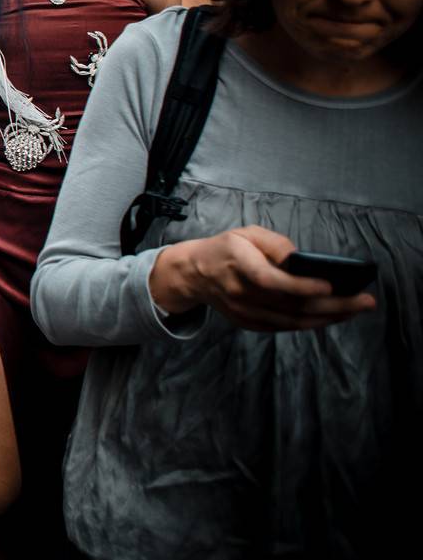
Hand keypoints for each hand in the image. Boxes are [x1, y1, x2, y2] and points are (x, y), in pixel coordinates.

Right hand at [151, 226, 376, 331]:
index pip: (270, 280)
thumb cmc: (226, 249)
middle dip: (333, 305)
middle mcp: (240, 292)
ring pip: (292, 321)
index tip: (329, 286)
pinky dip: (311, 323)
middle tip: (364, 302)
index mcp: (238, 263)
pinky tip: (332, 316)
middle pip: (290, 305)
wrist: (194, 274)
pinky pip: (285, 327)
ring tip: (355, 309)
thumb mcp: (245, 233)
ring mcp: (244, 312)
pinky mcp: (249, 323)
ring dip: (328, 317)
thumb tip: (300, 260)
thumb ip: (274, 244)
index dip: (300, 286)